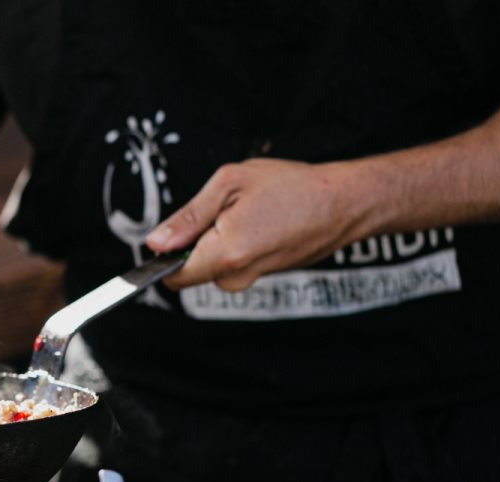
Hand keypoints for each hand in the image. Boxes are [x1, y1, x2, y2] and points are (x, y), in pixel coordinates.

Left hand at [145, 159, 361, 291]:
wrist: (343, 204)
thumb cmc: (291, 187)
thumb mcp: (229, 184)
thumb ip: (187, 218)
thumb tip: (156, 243)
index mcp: (224, 255)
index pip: (171, 277)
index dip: (163, 257)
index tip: (171, 235)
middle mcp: (235, 277)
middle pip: (189, 269)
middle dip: (194, 241)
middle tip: (223, 210)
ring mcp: (250, 279)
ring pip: (210, 264)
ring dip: (216, 239)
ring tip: (246, 213)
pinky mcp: (261, 275)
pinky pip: (231, 262)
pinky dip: (235, 242)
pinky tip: (258, 222)